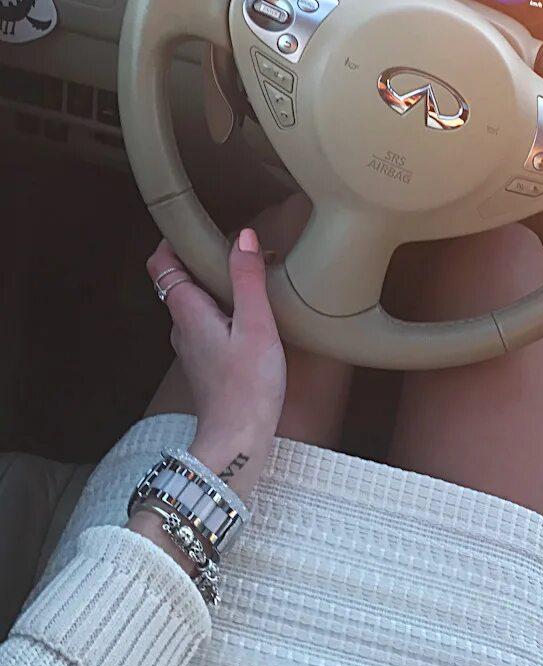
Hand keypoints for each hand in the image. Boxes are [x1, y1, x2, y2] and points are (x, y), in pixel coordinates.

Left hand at [145, 229, 284, 497]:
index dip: (172, 241)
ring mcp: (192, 348)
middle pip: (180, 281)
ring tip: (250, 277)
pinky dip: (224, 310)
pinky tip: (252, 316)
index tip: (195, 224)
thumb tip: (244, 236)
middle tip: (236, 247)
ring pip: (195, 304)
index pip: (162, 265)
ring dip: (216, 286)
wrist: (238, 440)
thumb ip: (248, 279)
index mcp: (188, 312)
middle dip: (203, 259)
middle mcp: (183, 327)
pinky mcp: (207, 363)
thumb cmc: (248, 385)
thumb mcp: (256, 325)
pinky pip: (208, 324)